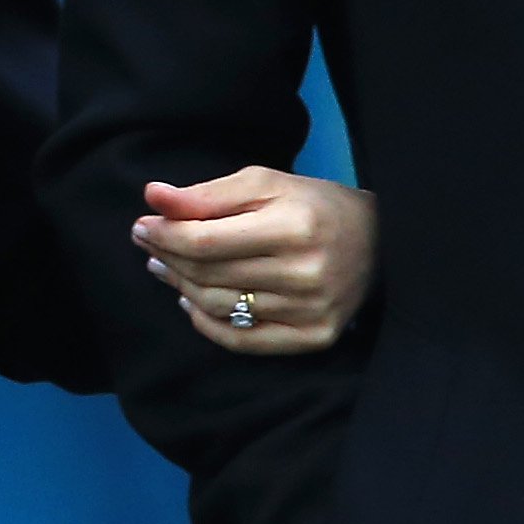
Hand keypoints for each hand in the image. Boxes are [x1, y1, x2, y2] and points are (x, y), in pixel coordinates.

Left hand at [135, 167, 376, 356]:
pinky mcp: (314, 337)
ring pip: (218, 306)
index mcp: (293, 228)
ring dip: (181, 286)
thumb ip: (207, 194)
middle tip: (149, 243)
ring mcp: (310, 311)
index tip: (142, 224)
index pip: (204, 240)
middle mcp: (304, 274)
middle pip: (207, 274)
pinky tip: (191, 301)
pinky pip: (242, 340)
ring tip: (165, 267)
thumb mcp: (265, 184)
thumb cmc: (316, 207)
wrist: (381, 243)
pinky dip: (206, 322)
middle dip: (167, 256)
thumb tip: (153, 197)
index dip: (164, 234)